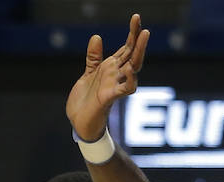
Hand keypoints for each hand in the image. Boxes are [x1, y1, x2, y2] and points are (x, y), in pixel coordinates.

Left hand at [65, 12, 149, 140]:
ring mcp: (114, 86)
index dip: (132, 33)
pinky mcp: (109, 97)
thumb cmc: (85, 101)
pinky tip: (131, 70)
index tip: (136, 18)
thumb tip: (97, 37)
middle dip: (139, 41)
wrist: (79, 122)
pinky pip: (124, 89)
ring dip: (138, 54)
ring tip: (143, 38)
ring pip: (132, 68)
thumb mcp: (88, 74)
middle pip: (132, 55)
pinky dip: (129, 80)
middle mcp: (116, 76)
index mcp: (111, 69)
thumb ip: (94, 57)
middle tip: (144, 27)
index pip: (126, 48)